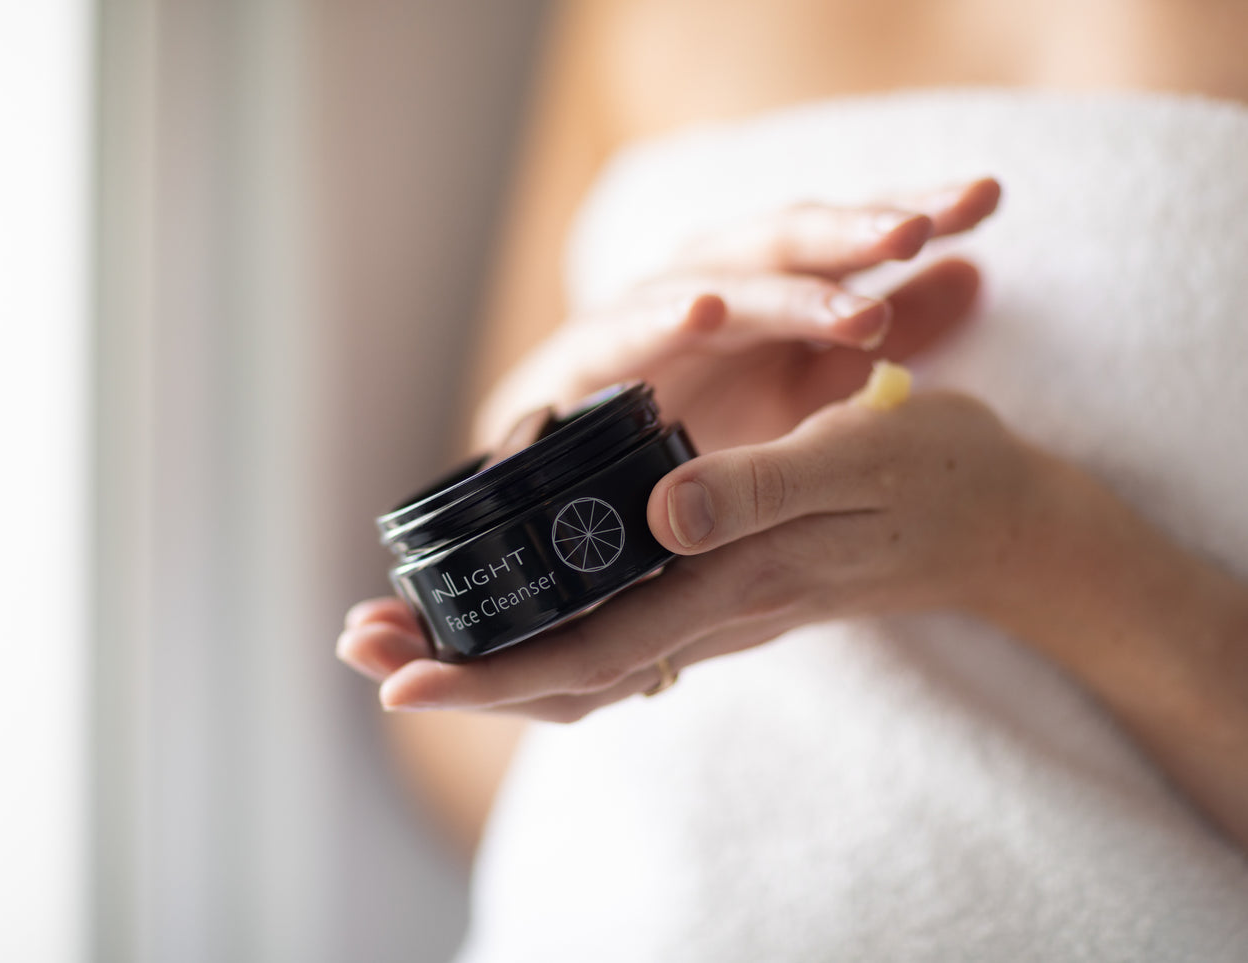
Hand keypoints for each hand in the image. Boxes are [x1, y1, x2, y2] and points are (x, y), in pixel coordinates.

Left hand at [341, 390, 1038, 720]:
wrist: (1002, 522)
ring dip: (487, 650)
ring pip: (579, 656)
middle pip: (562, 671)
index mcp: (731, 584)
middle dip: (457, 668)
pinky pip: (614, 630)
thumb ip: (763, 488)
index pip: (589, 653)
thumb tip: (661, 514)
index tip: (399, 672)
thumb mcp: (862, 459)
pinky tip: (503, 611)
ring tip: (398, 629)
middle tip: (357, 645)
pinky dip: (543, 627)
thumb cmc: (940, 480)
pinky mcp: (718, 583)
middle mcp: (707, 610)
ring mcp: (710, 604)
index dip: (492, 670)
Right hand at [475, 178, 1000, 453]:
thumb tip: (975, 271)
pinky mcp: (582, 356)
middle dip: (850, 233)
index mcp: (767, 285)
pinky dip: (658, 318)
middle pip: (786, 240)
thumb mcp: (808, 383)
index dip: (909, 212)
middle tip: (917, 230)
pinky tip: (702, 311)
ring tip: (847, 303)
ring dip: (779, 288)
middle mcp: (707, 284)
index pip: (844, 236)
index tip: (988, 198)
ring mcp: (645, 313)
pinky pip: (622, 332)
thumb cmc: (702, 424)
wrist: (581, 486)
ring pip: (716, 283)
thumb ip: (882, 333)